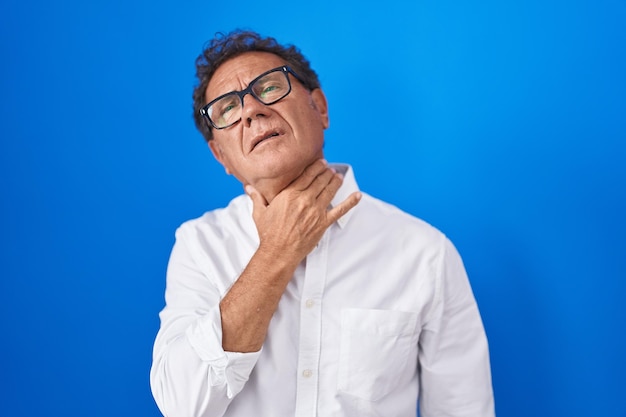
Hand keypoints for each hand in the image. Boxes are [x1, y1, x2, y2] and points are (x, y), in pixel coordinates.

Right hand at [245, 159, 360, 261]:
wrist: (278, 253)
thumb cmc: (268, 234)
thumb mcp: (259, 213)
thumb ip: (256, 197)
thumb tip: (248, 187)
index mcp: (290, 194)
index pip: (307, 175)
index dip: (316, 166)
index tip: (321, 161)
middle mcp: (305, 200)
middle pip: (320, 180)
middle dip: (327, 172)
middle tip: (330, 168)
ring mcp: (316, 211)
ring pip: (330, 190)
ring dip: (336, 181)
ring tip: (338, 176)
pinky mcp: (323, 223)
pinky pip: (340, 210)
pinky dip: (350, 202)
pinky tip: (357, 195)